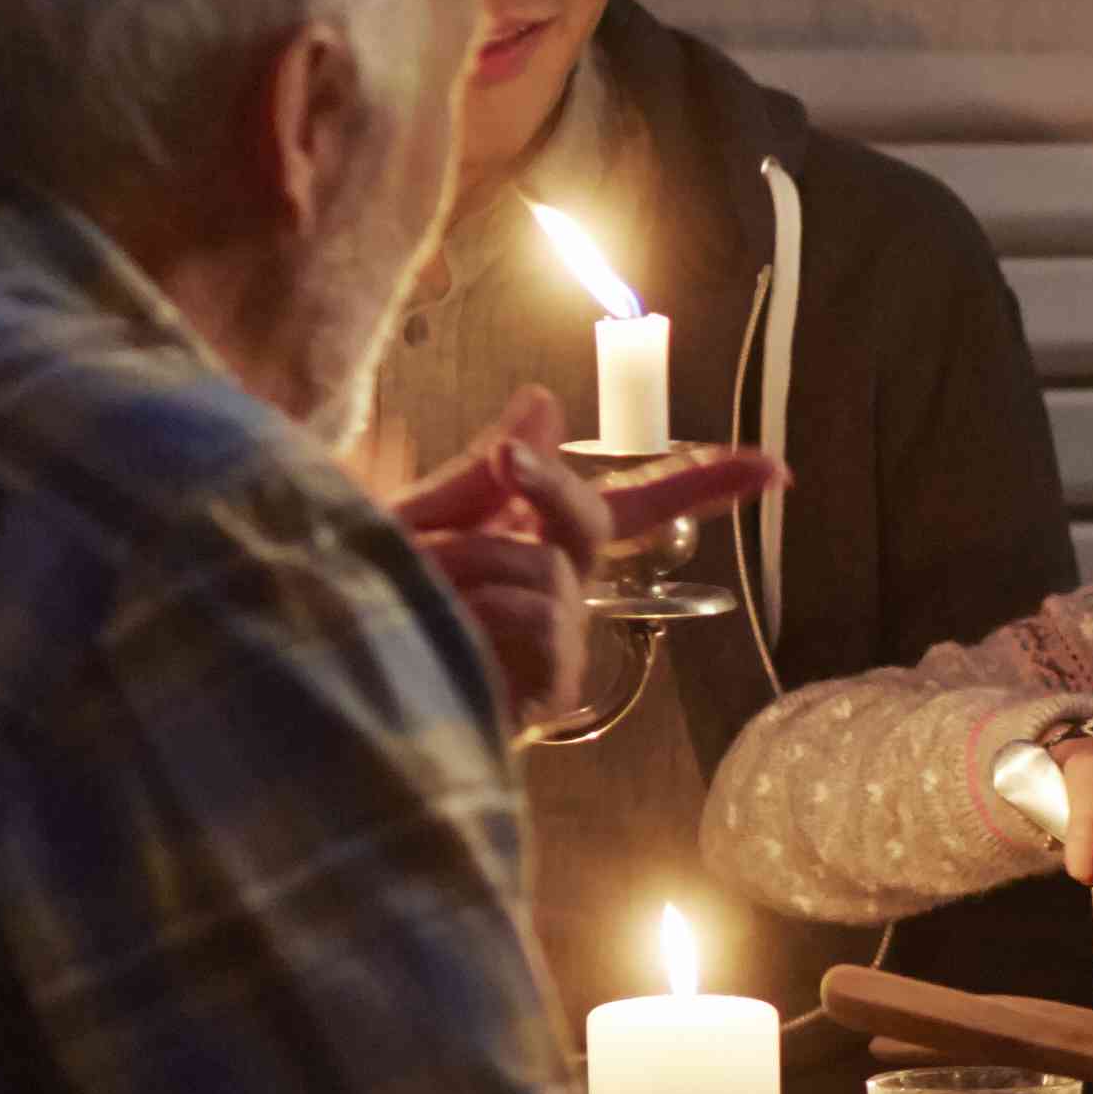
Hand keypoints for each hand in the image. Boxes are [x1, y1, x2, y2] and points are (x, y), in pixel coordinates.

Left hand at [392, 387, 780, 735]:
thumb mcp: (414, 521)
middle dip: (547, 486)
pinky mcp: (550, 692)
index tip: (774, 468)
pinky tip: (448, 636)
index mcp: (534, 549)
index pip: (631, 510)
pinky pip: (539, 614)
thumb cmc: (357, 603)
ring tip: (419, 596)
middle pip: (588, 519)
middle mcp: (558, 597)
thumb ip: (484, 471)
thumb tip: (543, 400)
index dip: (702, 485)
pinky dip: (484, 609)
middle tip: (508, 464)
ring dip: (470, 564)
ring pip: (546, 567)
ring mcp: (557, 647)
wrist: (318, 671)